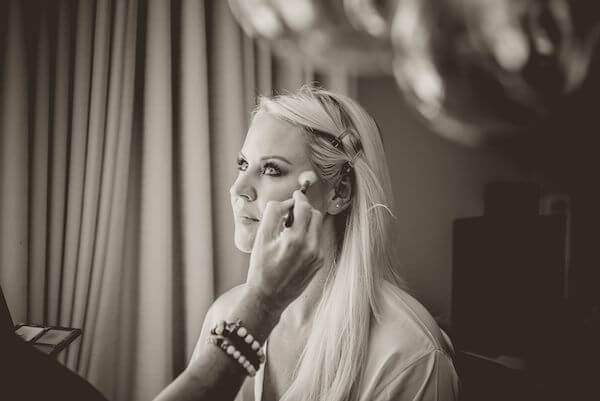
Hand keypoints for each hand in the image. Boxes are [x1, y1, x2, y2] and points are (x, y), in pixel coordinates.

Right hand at [246, 190, 323, 312]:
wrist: (268, 297)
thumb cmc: (261, 268)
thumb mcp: (261, 237)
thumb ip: (274, 214)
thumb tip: (287, 202)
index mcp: (296, 240)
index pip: (305, 208)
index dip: (299, 198)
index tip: (295, 195)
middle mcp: (311, 247)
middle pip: (316, 215)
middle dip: (305, 210)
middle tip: (290, 213)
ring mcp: (318, 256)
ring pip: (318, 228)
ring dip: (307, 222)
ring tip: (289, 231)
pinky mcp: (319, 263)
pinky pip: (317, 240)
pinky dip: (308, 236)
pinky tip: (294, 244)